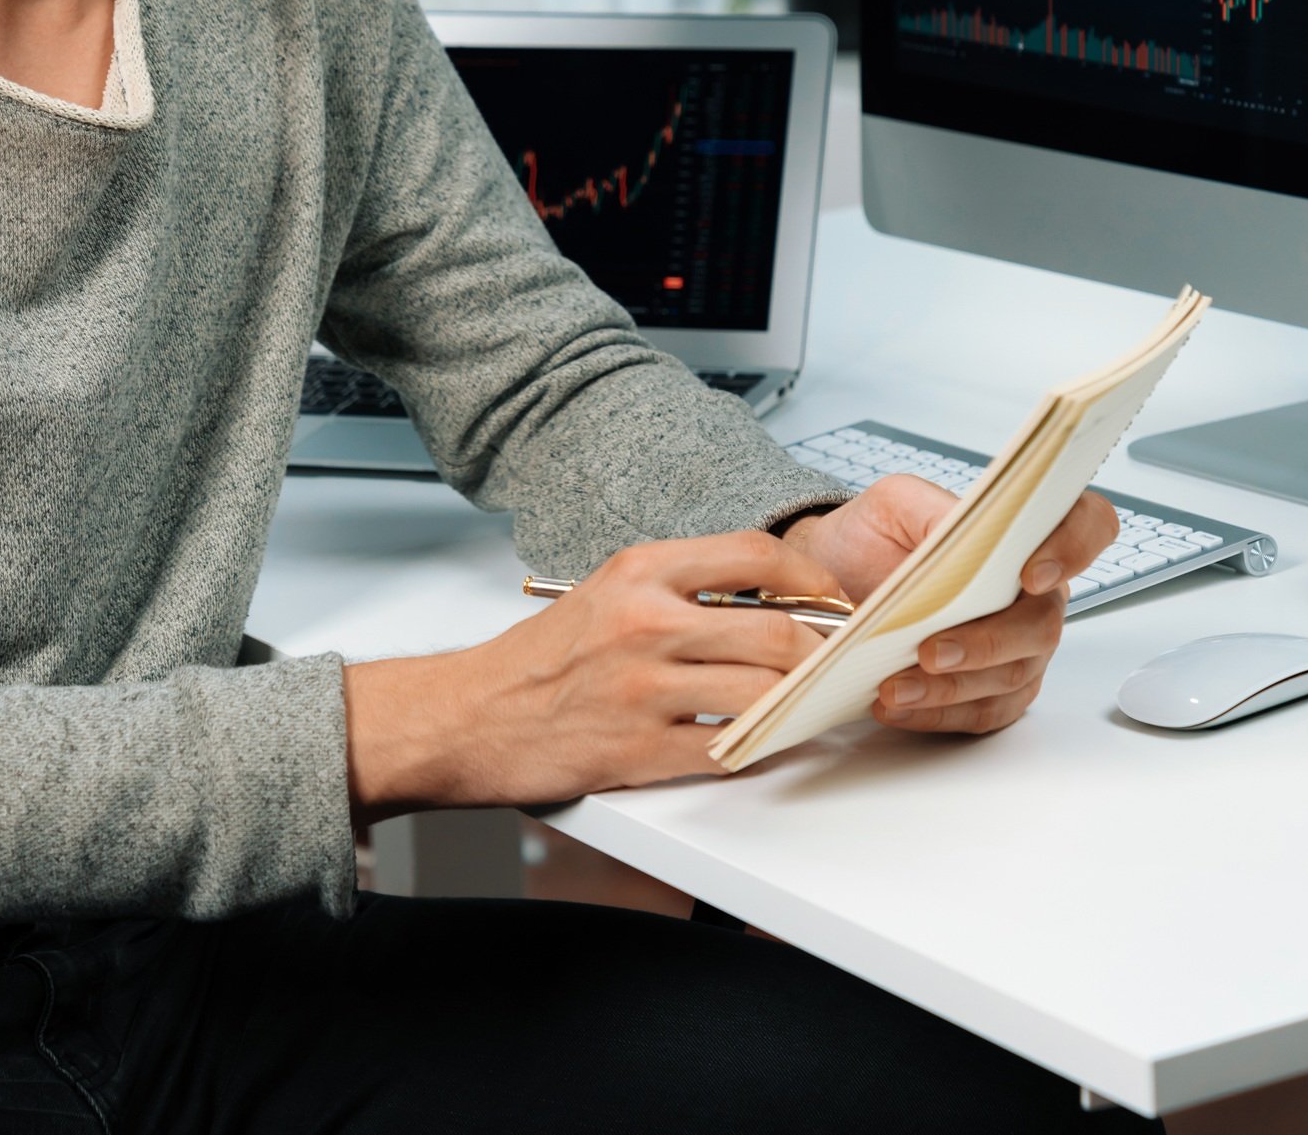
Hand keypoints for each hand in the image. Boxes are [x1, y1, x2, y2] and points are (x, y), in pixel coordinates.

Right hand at [342, 528, 848, 815]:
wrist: (469, 716)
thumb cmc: (542, 658)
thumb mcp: (608, 591)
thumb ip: (682, 586)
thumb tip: (769, 597)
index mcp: (640, 570)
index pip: (758, 556)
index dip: (813, 580)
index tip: (833, 601)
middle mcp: (645, 622)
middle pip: (778, 632)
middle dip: (823, 654)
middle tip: (839, 664)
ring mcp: (644, 688)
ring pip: (763, 693)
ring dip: (798, 705)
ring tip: (809, 705)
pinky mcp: (639, 750)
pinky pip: (727, 751)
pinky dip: (755, 749)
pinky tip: (759, 742)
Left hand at [783, 475, 1116, 734]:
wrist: (836, 581)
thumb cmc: (874, 538)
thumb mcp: (894, 503)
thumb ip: (933, 511)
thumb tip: (962, 532)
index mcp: (1025, 538)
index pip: (1087, 525)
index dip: (1075, 546)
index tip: (1030, 574)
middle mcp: (1035, 597)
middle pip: (1043, 625)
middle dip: (986, 643)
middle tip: (930, 651)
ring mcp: (1020, 650)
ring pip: (1009, 678)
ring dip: (950, 688)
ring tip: (894, 687)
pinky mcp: (994, 694)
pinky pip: (983, 713)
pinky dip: (937, 714)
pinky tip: (898, 707)